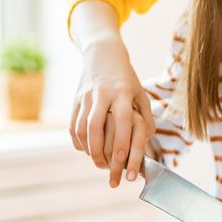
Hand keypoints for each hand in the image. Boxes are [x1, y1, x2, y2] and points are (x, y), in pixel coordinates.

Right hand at [69, 37, 154, 187]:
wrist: (102, 54)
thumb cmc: (125, 78)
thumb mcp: (140, 92)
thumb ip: (146, 116)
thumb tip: (148, 139)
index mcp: (122, 92)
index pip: (122, 120)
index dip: (121, 142)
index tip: (121, 161)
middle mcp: (102, 94)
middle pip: (96, 126)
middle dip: (99, 150)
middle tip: (105, 167)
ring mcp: (86, 96)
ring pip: (81, 127)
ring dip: (87, 149)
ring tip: (97, 162)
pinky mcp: (75, 100)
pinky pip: (73, 125)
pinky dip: (78, 141)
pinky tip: (86, 150)